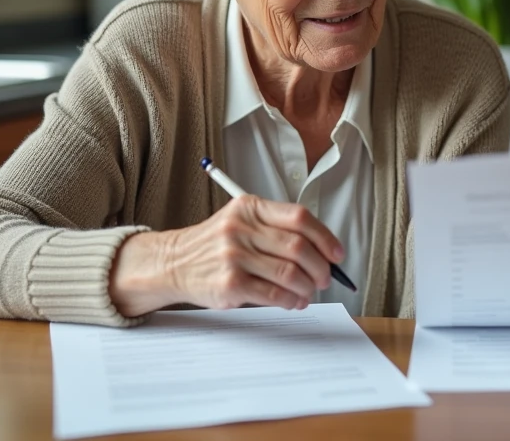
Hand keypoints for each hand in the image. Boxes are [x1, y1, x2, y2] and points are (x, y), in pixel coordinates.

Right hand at [109, 196, 343, 316]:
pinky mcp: (230, 284)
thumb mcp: (241, 221)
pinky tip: (294, 302)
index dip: (325, 237)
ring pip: (289, 273)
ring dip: (308, 287)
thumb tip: (322, 251)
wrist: (173, 263)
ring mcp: (234, 256)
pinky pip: (273, 295)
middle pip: (299, 247)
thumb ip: (276, 228)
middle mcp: (241, 228)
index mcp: (250, 207)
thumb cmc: (215, 244)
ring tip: (310, 292)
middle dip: (320, 267)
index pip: (299, 217)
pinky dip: (291, 301)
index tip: (336, 254)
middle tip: (325, 278)